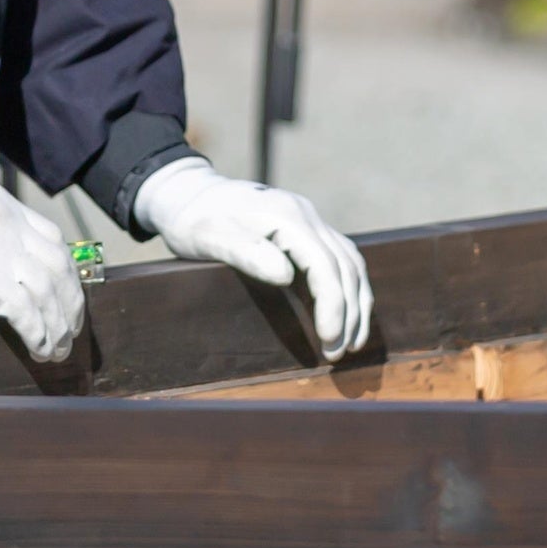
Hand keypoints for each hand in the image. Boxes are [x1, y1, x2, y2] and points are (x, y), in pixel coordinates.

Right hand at [0, 181, 88, 361]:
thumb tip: (1, 260)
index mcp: (3, 204)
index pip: (53, 238)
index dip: (67, 271)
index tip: (69, 296)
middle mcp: (8, 222)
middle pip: (58, 265)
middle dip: (70, 302)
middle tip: (71, 331)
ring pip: (46, 291)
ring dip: (57, 325)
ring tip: (58, 350)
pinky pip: (23, 309)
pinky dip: (37, 332)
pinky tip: (39, 349)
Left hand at [135, 158, 371, 356]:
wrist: (190, 194)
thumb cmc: (195, 220)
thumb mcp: (209, 237)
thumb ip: (246, 253)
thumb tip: (285, 276)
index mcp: (287, 217)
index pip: (325, 265)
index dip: (333, 305)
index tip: (329, 340)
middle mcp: (306, 216)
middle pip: (345, 266)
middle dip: (349, 312)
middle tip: (338, 354)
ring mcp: (310, 221)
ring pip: (350, 262)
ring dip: (356, 302)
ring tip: (351, 342)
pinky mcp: (307, 230)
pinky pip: (340, 259)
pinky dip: (348, 288)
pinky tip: (347, 312)